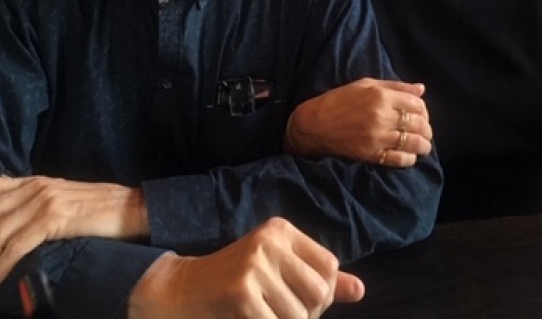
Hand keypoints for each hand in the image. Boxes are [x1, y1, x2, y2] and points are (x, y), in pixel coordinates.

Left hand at [0, 175, 148, 294]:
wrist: (132, 208)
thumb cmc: (100, 209)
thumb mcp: (62, 200)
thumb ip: (35, 205)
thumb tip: (10, 224)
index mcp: (33, 181)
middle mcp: (34, 186)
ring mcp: (43, 200)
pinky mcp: (54, 218)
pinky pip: (16, 245)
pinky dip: (1, 265)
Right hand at [127, 217, 364, 317]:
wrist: (181, 289)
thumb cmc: (235, 283)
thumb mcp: (278, 271)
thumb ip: (318, 279)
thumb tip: (360, 291)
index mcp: (281, 230)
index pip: (329, 265)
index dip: (323, 293)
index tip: (301, 301)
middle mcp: (270, 240)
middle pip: (319, 291)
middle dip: (309, 313)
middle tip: (283, 314)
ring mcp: (255, 263)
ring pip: (300, 314)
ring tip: (267, 316)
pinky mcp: (242, 290)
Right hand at [285, 78, 431, 166]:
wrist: (314, 124)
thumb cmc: (339, 100)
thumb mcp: (365, 85)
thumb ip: (395, 86)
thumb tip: (421, 89)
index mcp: (381, 96)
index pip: (417, 104)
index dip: (424, 111)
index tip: (421, 115)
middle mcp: (382, 115)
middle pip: (419, 124)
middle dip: (426, 129)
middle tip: (425, 133)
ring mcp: (377, 137)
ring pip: (414, 143)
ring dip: (423, 146)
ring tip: (423, 146)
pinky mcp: (371, 154)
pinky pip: (399, 159)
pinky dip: (410, 159)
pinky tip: (410, 156)